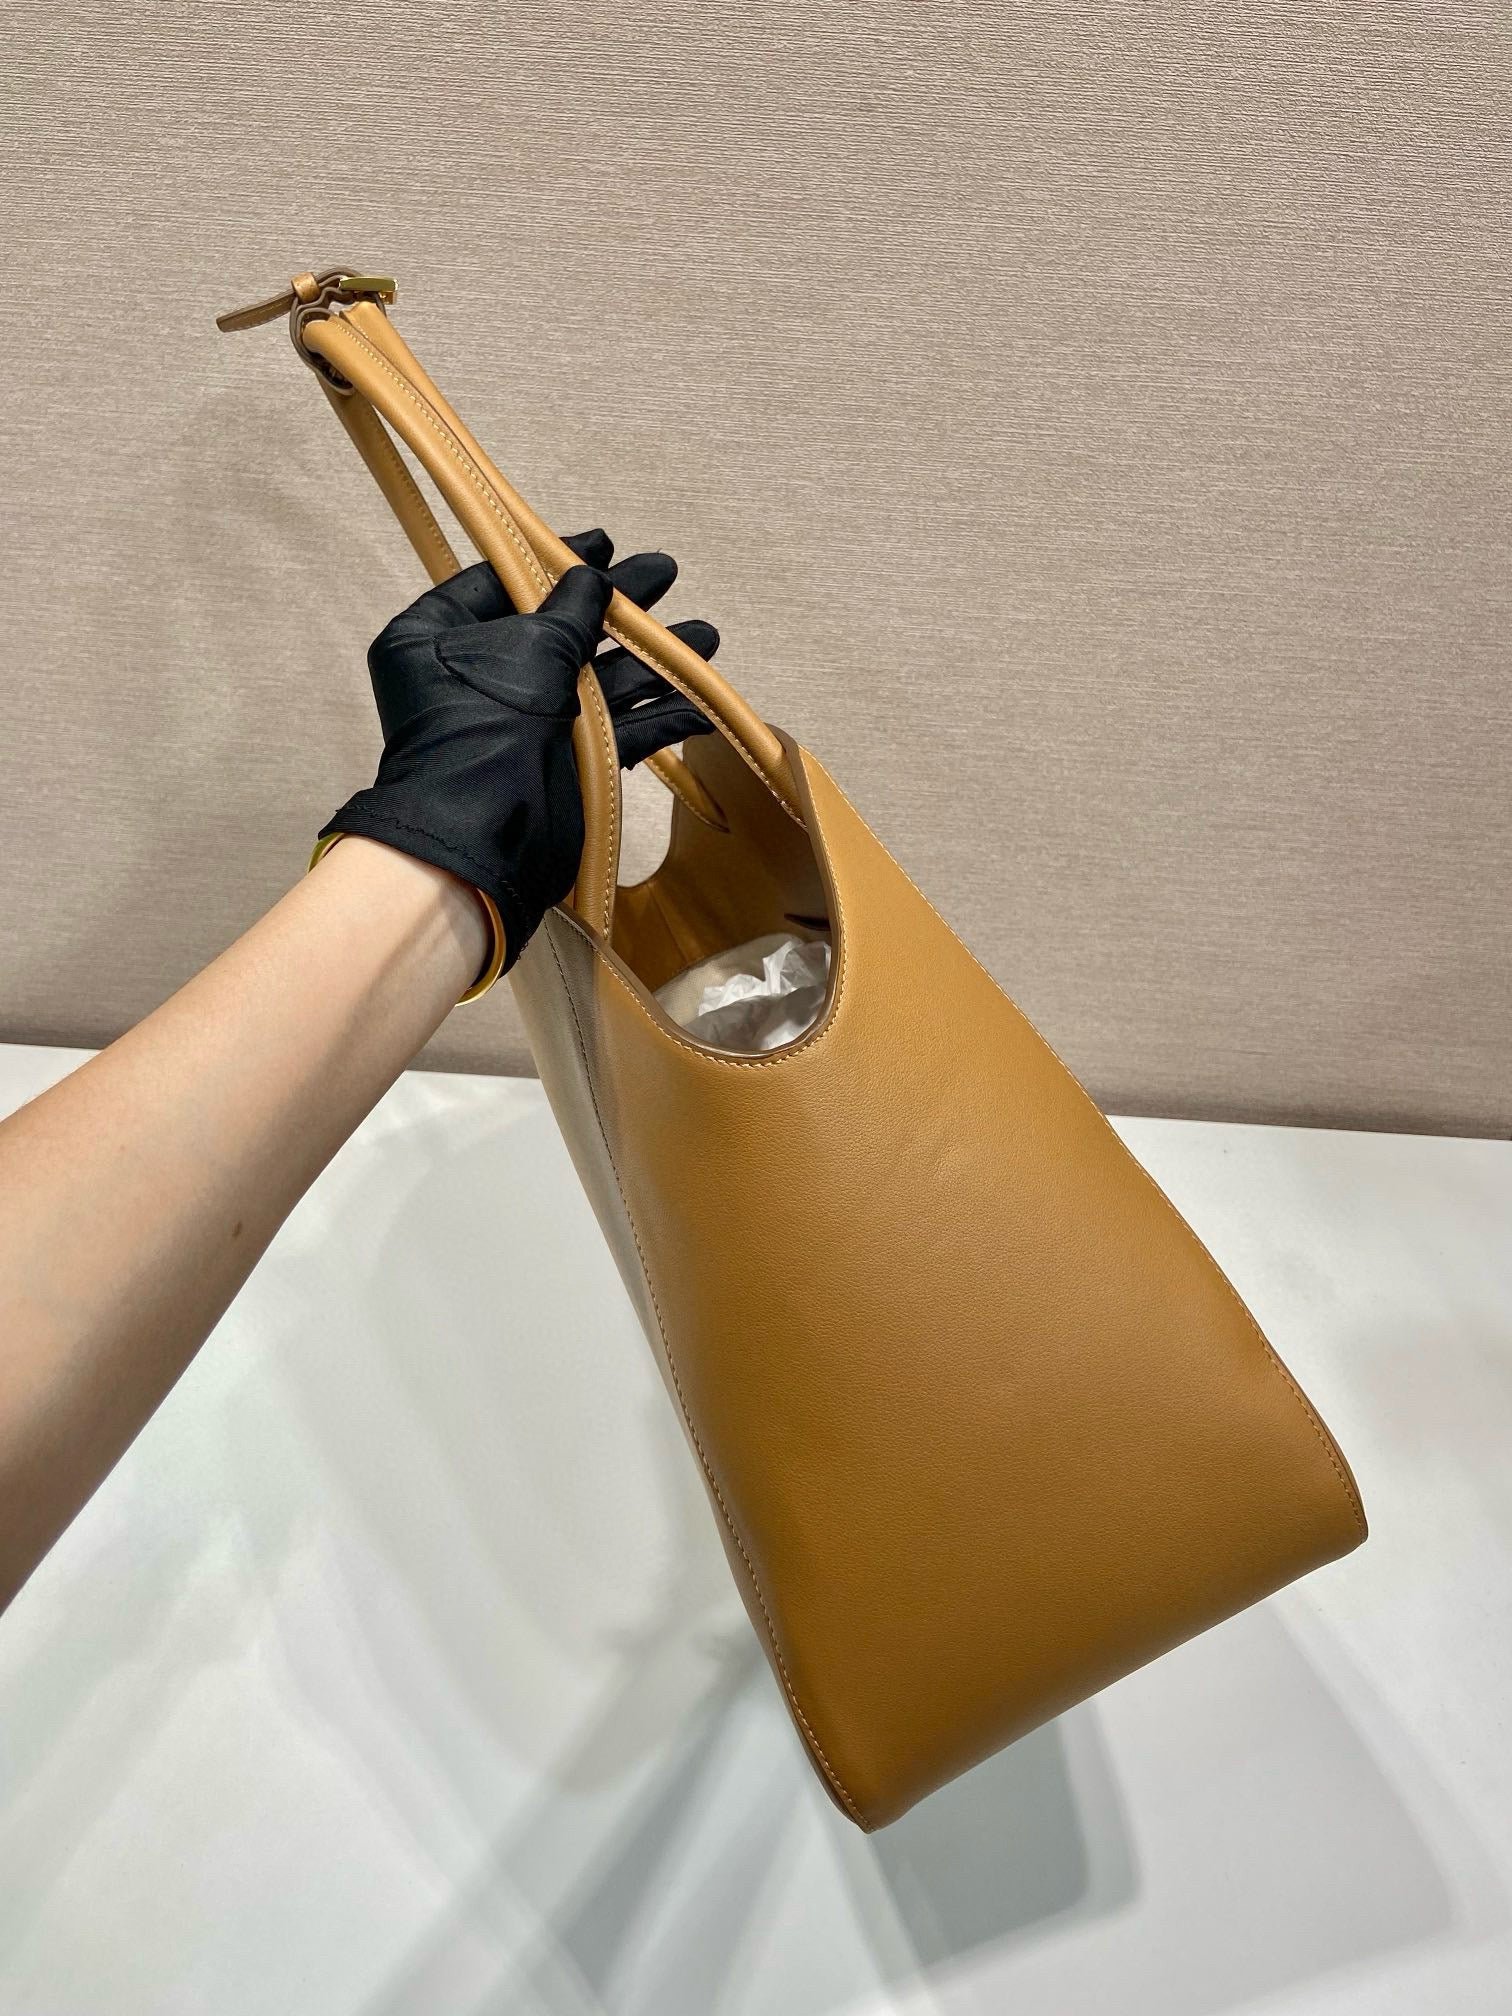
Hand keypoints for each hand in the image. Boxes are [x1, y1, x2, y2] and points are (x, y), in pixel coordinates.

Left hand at [321, 531, 715, 968]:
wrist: (486, 835)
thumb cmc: (488, 726)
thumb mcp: (531, 647)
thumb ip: (570, 608)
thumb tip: (594, 580)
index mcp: (437, 638)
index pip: (499, 582)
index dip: (555, 561)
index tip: (605, 544)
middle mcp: (477, 677)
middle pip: (559, 628)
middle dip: (619, 609)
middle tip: (665, 574)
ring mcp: (523, 721)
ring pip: (596, 680)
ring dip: (651, 661)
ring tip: (705, 637)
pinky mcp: (561, 763)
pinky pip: (614, 731)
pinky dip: (655, 716)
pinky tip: (699, 701)